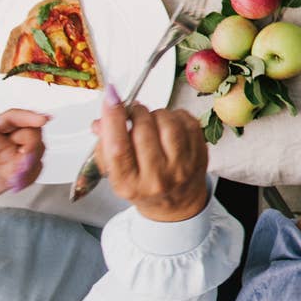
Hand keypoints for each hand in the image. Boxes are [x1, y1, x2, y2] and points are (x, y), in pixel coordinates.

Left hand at [0, 109, 47, 219]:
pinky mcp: (7, 177)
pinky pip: (29, 172)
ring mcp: (4, 160)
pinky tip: (21, 182)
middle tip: (25, 158)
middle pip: (29, 133)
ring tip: (19, 175)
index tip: (42, 120)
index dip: (28, 117)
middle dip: (33, 143)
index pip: (11, 118)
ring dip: (34, 161)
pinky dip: (31, 175)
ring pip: (33, 152)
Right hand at [93, 89, 209, 222]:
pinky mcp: (200, 154)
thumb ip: (105, 147)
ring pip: (168, 122)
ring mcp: (181, 167)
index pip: (117, 147)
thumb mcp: (117, 173)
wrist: (176, 203)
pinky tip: (170, 123)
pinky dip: (176, 115)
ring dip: (157, 113)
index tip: (111, 97)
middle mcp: (156, 178)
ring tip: (152, 119)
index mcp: (129, 184)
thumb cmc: (143, 186)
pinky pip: (187, 121)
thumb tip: (100, 120)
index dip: (112, 118)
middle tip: (134, 112)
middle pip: (143, 130)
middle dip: (137, 112)